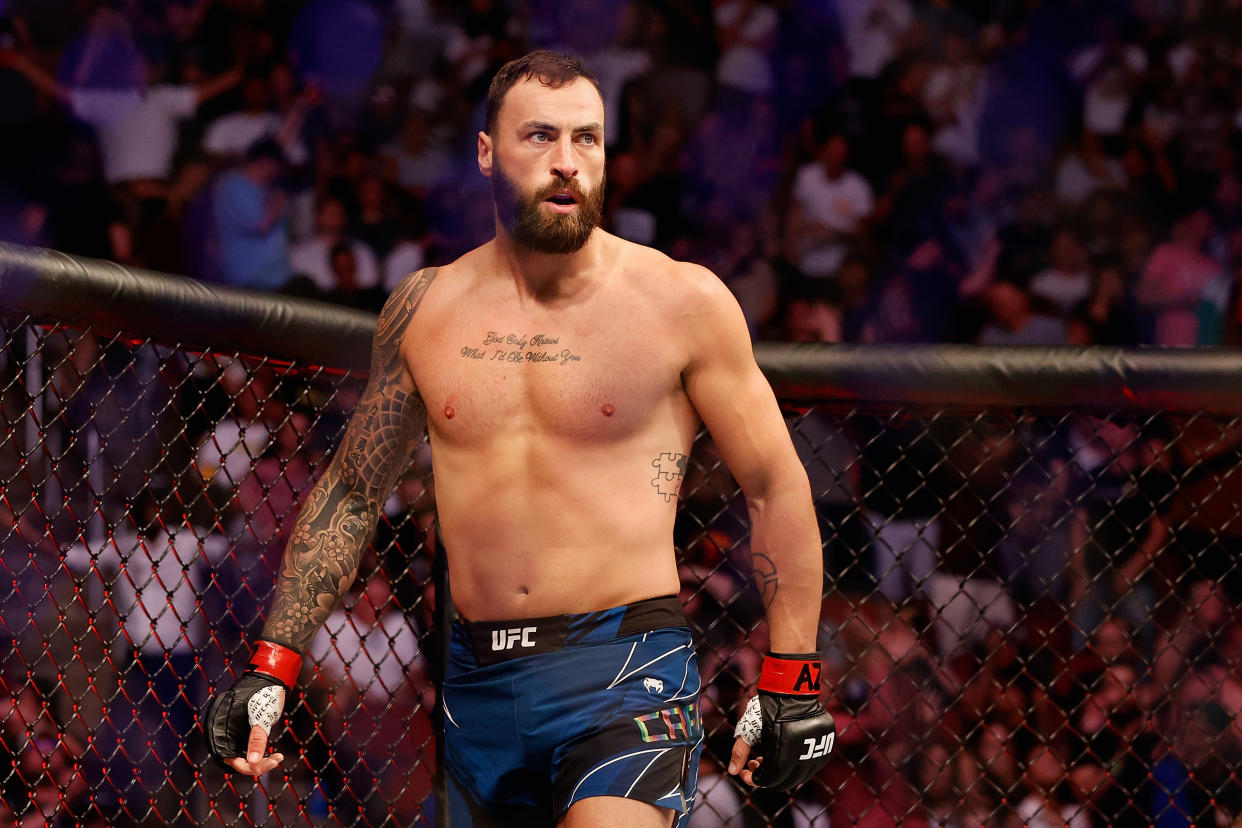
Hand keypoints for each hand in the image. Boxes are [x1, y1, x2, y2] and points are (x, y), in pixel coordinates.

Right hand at [204, 641, 300, 776]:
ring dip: (260, 761)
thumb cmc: (263, 694)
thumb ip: (256, 740)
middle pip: (238, 762)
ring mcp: (235, 734)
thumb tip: (252, 764)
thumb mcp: (261, 718)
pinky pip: (249, 750)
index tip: (270, 763)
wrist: (269, 679)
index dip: (249, 767)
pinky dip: (261, 753)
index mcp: (222, 731)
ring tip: (278, 757)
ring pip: (245, 757)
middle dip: (258, 765)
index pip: (231, 761)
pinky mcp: (244, 732)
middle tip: (277, 760)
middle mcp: (225, 735)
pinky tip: (275, 754)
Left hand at [728, 653, 834, 789]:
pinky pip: (812, 766)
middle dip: (766, 777)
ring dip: (782, 773)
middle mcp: (805, 755)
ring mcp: (820, 752)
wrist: (792, 689)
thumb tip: (731, 772)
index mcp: (785, 752)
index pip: (770, 780)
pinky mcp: (828, 747)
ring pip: (800, 776)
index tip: (744, 772)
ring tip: (768, 757)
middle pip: (785, 782)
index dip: (754, 780)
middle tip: (755, 763)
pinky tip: (785, 754)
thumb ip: (740, 752)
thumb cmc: (767, 708)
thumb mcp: (750, 729)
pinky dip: (797, 765)